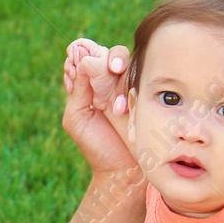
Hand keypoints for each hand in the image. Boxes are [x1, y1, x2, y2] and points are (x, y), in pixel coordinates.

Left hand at [61, 38, 134, 176]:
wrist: (121, 171)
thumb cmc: (96, 145)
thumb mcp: (76, 116)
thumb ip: (77, 88)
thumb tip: (81, 58)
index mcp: (91, 83)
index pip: (86, 54)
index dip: (83, 51)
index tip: (74, 61)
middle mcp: (112, 81)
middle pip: (112, 53)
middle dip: (109, 56)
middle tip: (110, 68)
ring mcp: (132, 88)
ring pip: (131, 65)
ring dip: (121, 78)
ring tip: (112, 105)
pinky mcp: (149, 97)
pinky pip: (146, 81)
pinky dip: (131, 91)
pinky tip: (119, 110)